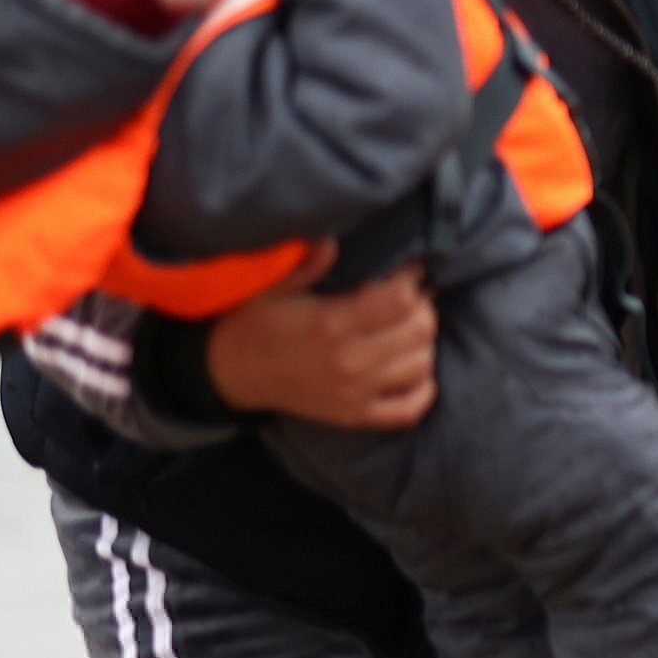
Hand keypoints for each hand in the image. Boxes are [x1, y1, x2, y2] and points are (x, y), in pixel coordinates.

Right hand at [205, 245, 437, 427]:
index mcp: (331, 325)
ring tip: (407, 329)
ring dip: (423, 343)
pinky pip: (408, 410)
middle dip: (423, 307)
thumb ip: (308, 265)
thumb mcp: (275, 287)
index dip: (410, 280)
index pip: (400, 300)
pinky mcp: (355, 415)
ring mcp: (355, 393)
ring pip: (421, 366)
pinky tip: (412, 369)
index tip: (406, 271)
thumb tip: (333, 242)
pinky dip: (422, 391)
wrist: (235, 374)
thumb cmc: (257, 324)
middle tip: (410, 298)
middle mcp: (350, 361)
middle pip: (419, 331)